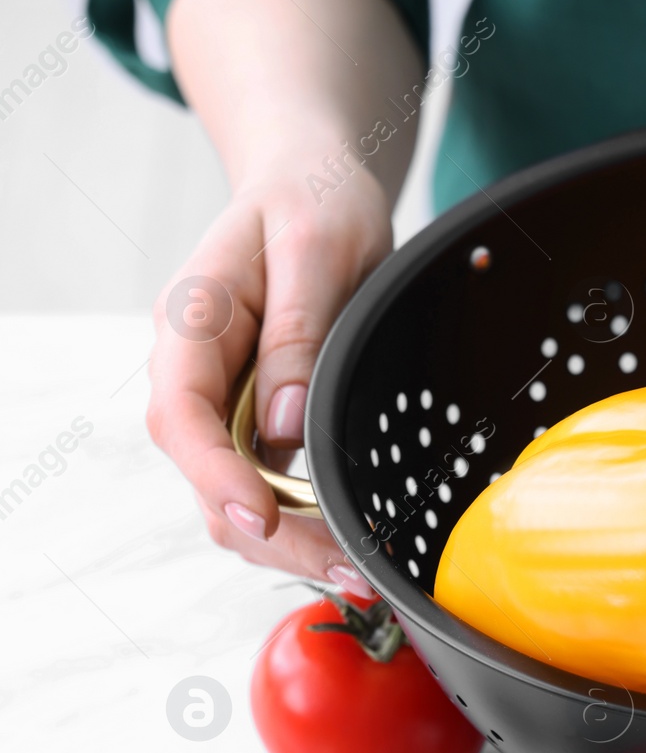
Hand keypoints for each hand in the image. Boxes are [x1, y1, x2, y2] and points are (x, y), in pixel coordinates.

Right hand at [147, 156, 392, 588]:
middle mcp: (197, 371)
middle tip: (345, 571)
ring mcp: (225, 398)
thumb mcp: (318, 247)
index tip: (262, 516)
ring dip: (288, 540)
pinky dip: (303, 519)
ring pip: (234, 493)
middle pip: (208, 476)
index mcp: (192, 324)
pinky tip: (349, 542)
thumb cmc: (314, 198)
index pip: (180, 416)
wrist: (314, 180)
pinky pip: (266, 480)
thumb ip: (298, 330)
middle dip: (269, 533)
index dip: (216, 476)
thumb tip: (284, 426)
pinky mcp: (259, 414)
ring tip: (357, 572)